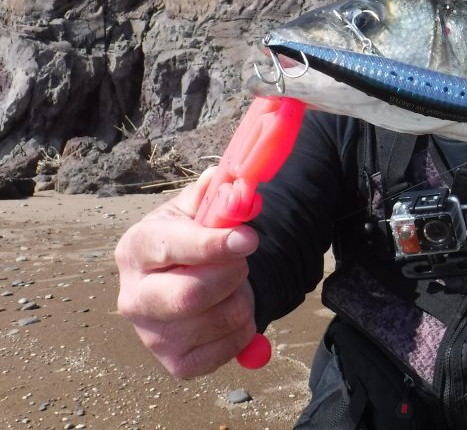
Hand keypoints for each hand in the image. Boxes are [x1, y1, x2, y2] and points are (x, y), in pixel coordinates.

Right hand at [114, 167, 259, 377]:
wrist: (185, 279)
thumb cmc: (190, 239)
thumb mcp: (197, 209)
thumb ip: (216, 195)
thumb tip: (235, 187)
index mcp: (135, 249)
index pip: (172, 248)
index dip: (214, 244)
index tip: (249, 238)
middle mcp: (133, 297)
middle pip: (189, 296)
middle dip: (230, 276)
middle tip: (243, 263)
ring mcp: (152, 335)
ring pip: (218, 320)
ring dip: (242, 299)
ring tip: (232, 286)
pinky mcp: (176, 363)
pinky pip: (227, 350)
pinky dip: (244, 329)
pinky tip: (232, 311)